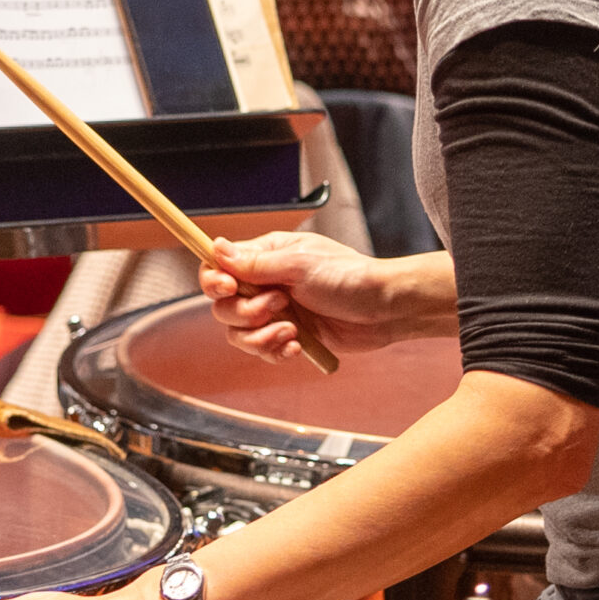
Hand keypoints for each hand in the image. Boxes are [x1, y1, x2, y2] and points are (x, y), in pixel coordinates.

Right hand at [201, 230, 432, 363]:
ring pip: (238, 333)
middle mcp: (264, 284)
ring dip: (260, 337)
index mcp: (265, 257)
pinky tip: (298, 346)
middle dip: (246, 313)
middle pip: (223, 306)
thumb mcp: (299, 265)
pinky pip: (261, 350)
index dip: (214, 280)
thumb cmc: (348, 277)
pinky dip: (275, 351)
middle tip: (279, 305)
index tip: (230, 288)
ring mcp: (275, 312)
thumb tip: (217, 248)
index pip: (218, 267)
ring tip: (291, 332)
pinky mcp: (287, 336)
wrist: (384, 309)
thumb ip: (255, 263)